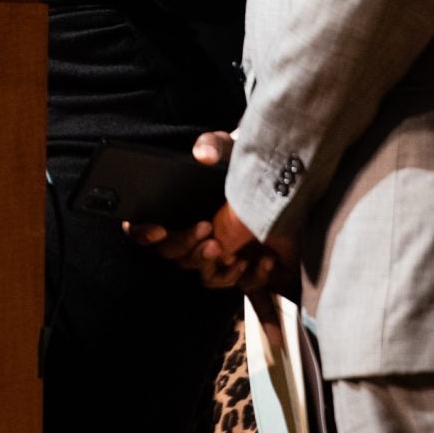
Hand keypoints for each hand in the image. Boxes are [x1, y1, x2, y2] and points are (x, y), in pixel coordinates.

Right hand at [126, 133, 297, 292]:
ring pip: (206, 277)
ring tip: (235, 254)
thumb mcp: (233, 151)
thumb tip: (203, 154)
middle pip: (174, 255)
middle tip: (208, 230)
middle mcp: (197, 240)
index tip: (159, 229)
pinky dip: (254, 278)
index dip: (143, 233)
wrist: (290, 190)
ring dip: (216, 268)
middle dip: (187, 246)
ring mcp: (222, 257)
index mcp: (181, 212)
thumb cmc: (250, 169)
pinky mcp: (249, 270)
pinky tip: (265, 260)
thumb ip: (215, 145)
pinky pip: (244, 287)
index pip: (144, 229)